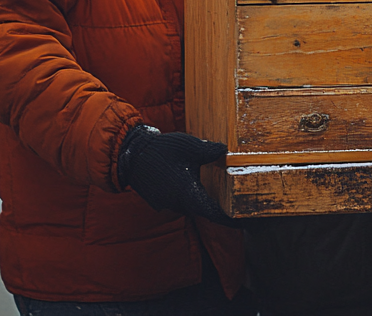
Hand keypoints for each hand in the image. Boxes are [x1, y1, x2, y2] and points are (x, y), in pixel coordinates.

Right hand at [118, 125, 235, 225]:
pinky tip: (189, 182)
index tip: (240, 223)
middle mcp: (177, 203)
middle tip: (231, 202)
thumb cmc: (162, 150)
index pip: (213, 213)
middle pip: (202, 210)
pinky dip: (186, 195)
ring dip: (199, 199)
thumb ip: (210, 151)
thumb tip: (226, 151)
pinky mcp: (158, 199)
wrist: (131, 153)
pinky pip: (177, 200)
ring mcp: (165, 203)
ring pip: (189, 205)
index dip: (227, 219)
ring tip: (212, 191)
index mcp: (188, 194)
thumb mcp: (191, 147)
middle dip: (215, 207)